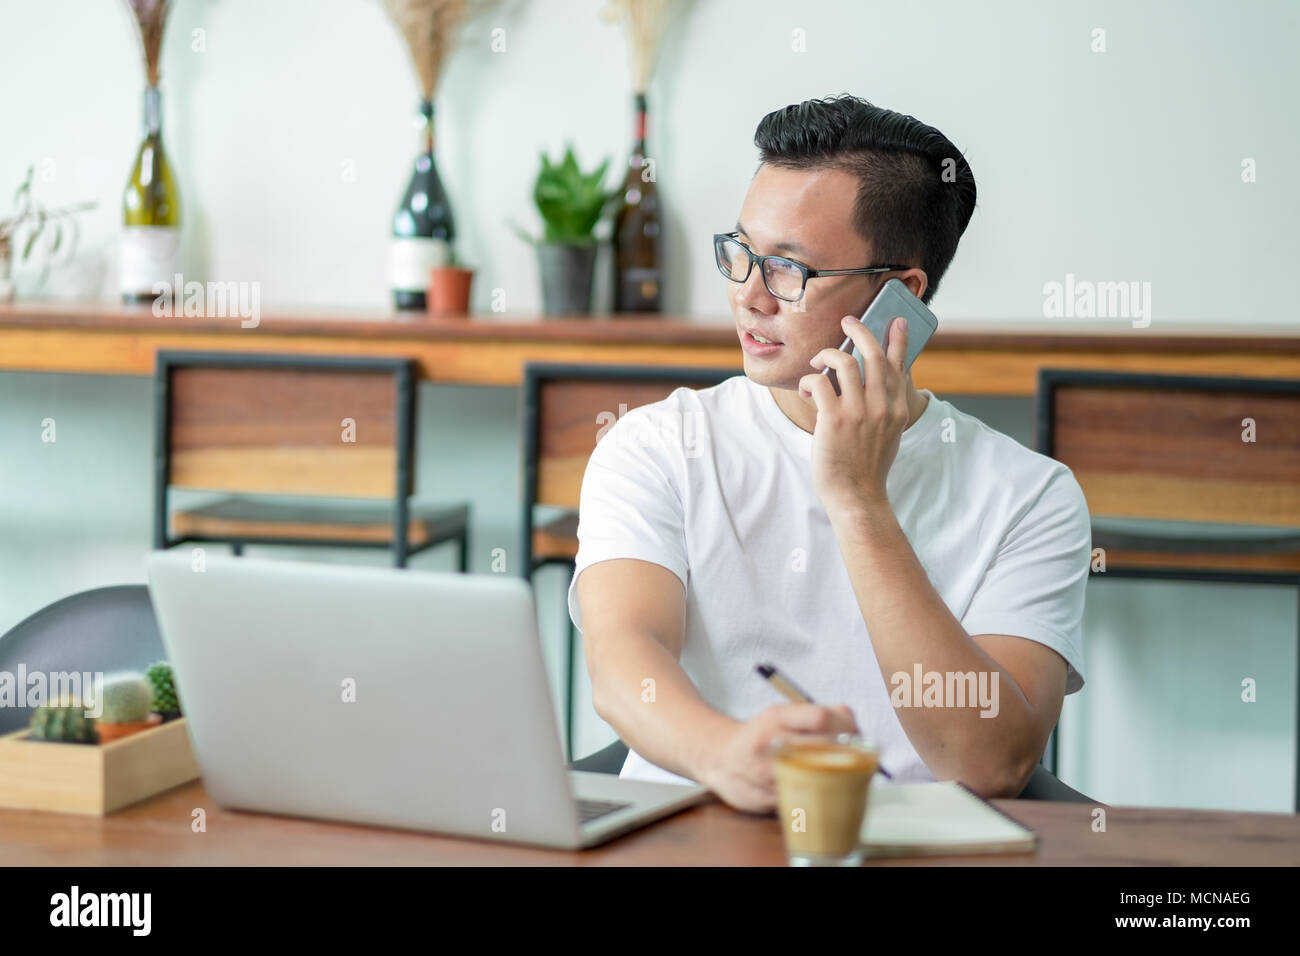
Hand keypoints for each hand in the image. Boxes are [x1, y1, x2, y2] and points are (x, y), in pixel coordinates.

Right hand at [697, 703, 859, 812]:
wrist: (719, 758)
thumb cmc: (760, 736)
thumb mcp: (783, 715)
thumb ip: (816, 716)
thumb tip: (851, 721)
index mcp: (777, 717)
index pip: (821, 718)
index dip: (846, 728)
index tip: (859, 736)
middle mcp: (769, 742)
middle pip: (822, 747)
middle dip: (848, 755)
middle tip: (861, 759)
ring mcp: (766, 773)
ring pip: (815, 778)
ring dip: (838, 778)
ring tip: (848, 775)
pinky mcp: (765, 799)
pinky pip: (803, 799)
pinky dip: (820, 797)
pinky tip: (827, 792)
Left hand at [799, 315, 910, 516]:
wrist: (856, 497)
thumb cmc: (867, 467)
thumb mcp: (888, 435)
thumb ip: (886, 409)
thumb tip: (875, 385)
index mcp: (898, 410)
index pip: (899, 365)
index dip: (897, 340)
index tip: (895, 321)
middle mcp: (882, 407)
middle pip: (873, 354)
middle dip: (860, 331)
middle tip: (848, 322)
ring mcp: (859, 412)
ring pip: (845, 362)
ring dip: (828, 354)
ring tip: (817, 362)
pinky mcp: (834, 419)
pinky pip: (820, 382)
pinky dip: (810, 380)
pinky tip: (806, 389)